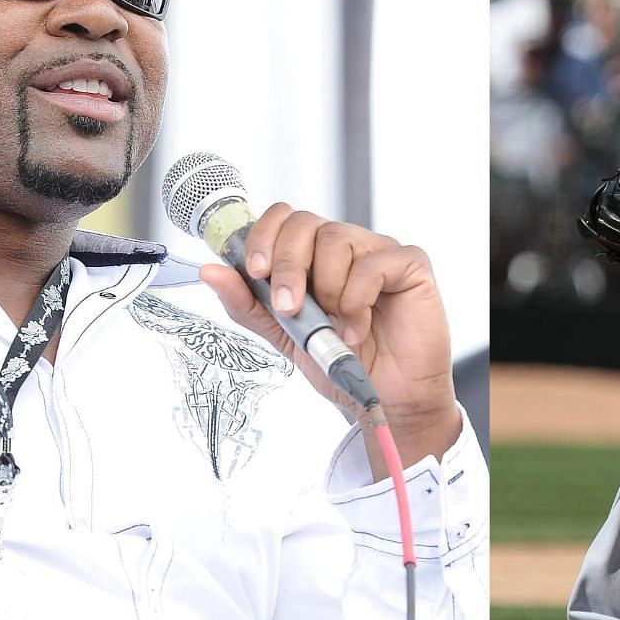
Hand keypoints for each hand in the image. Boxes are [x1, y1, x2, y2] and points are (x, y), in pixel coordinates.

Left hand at [199, 204, 460, 473]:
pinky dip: (357, 300)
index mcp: (314, 257)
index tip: (256, 272)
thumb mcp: (283, 335)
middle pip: (305, 223)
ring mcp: (378, 251)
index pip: (284, 219)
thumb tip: (209, 271)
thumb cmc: (341, 364)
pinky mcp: (410, 264)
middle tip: (289, 308)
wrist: (384, 401)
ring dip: (326, 288)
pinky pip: (373, 263)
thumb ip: (248, 304)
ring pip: (336, 239)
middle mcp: (346, 246)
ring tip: (335, 325)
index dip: (264, 236)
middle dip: (287, 266)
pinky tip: (358, 329)